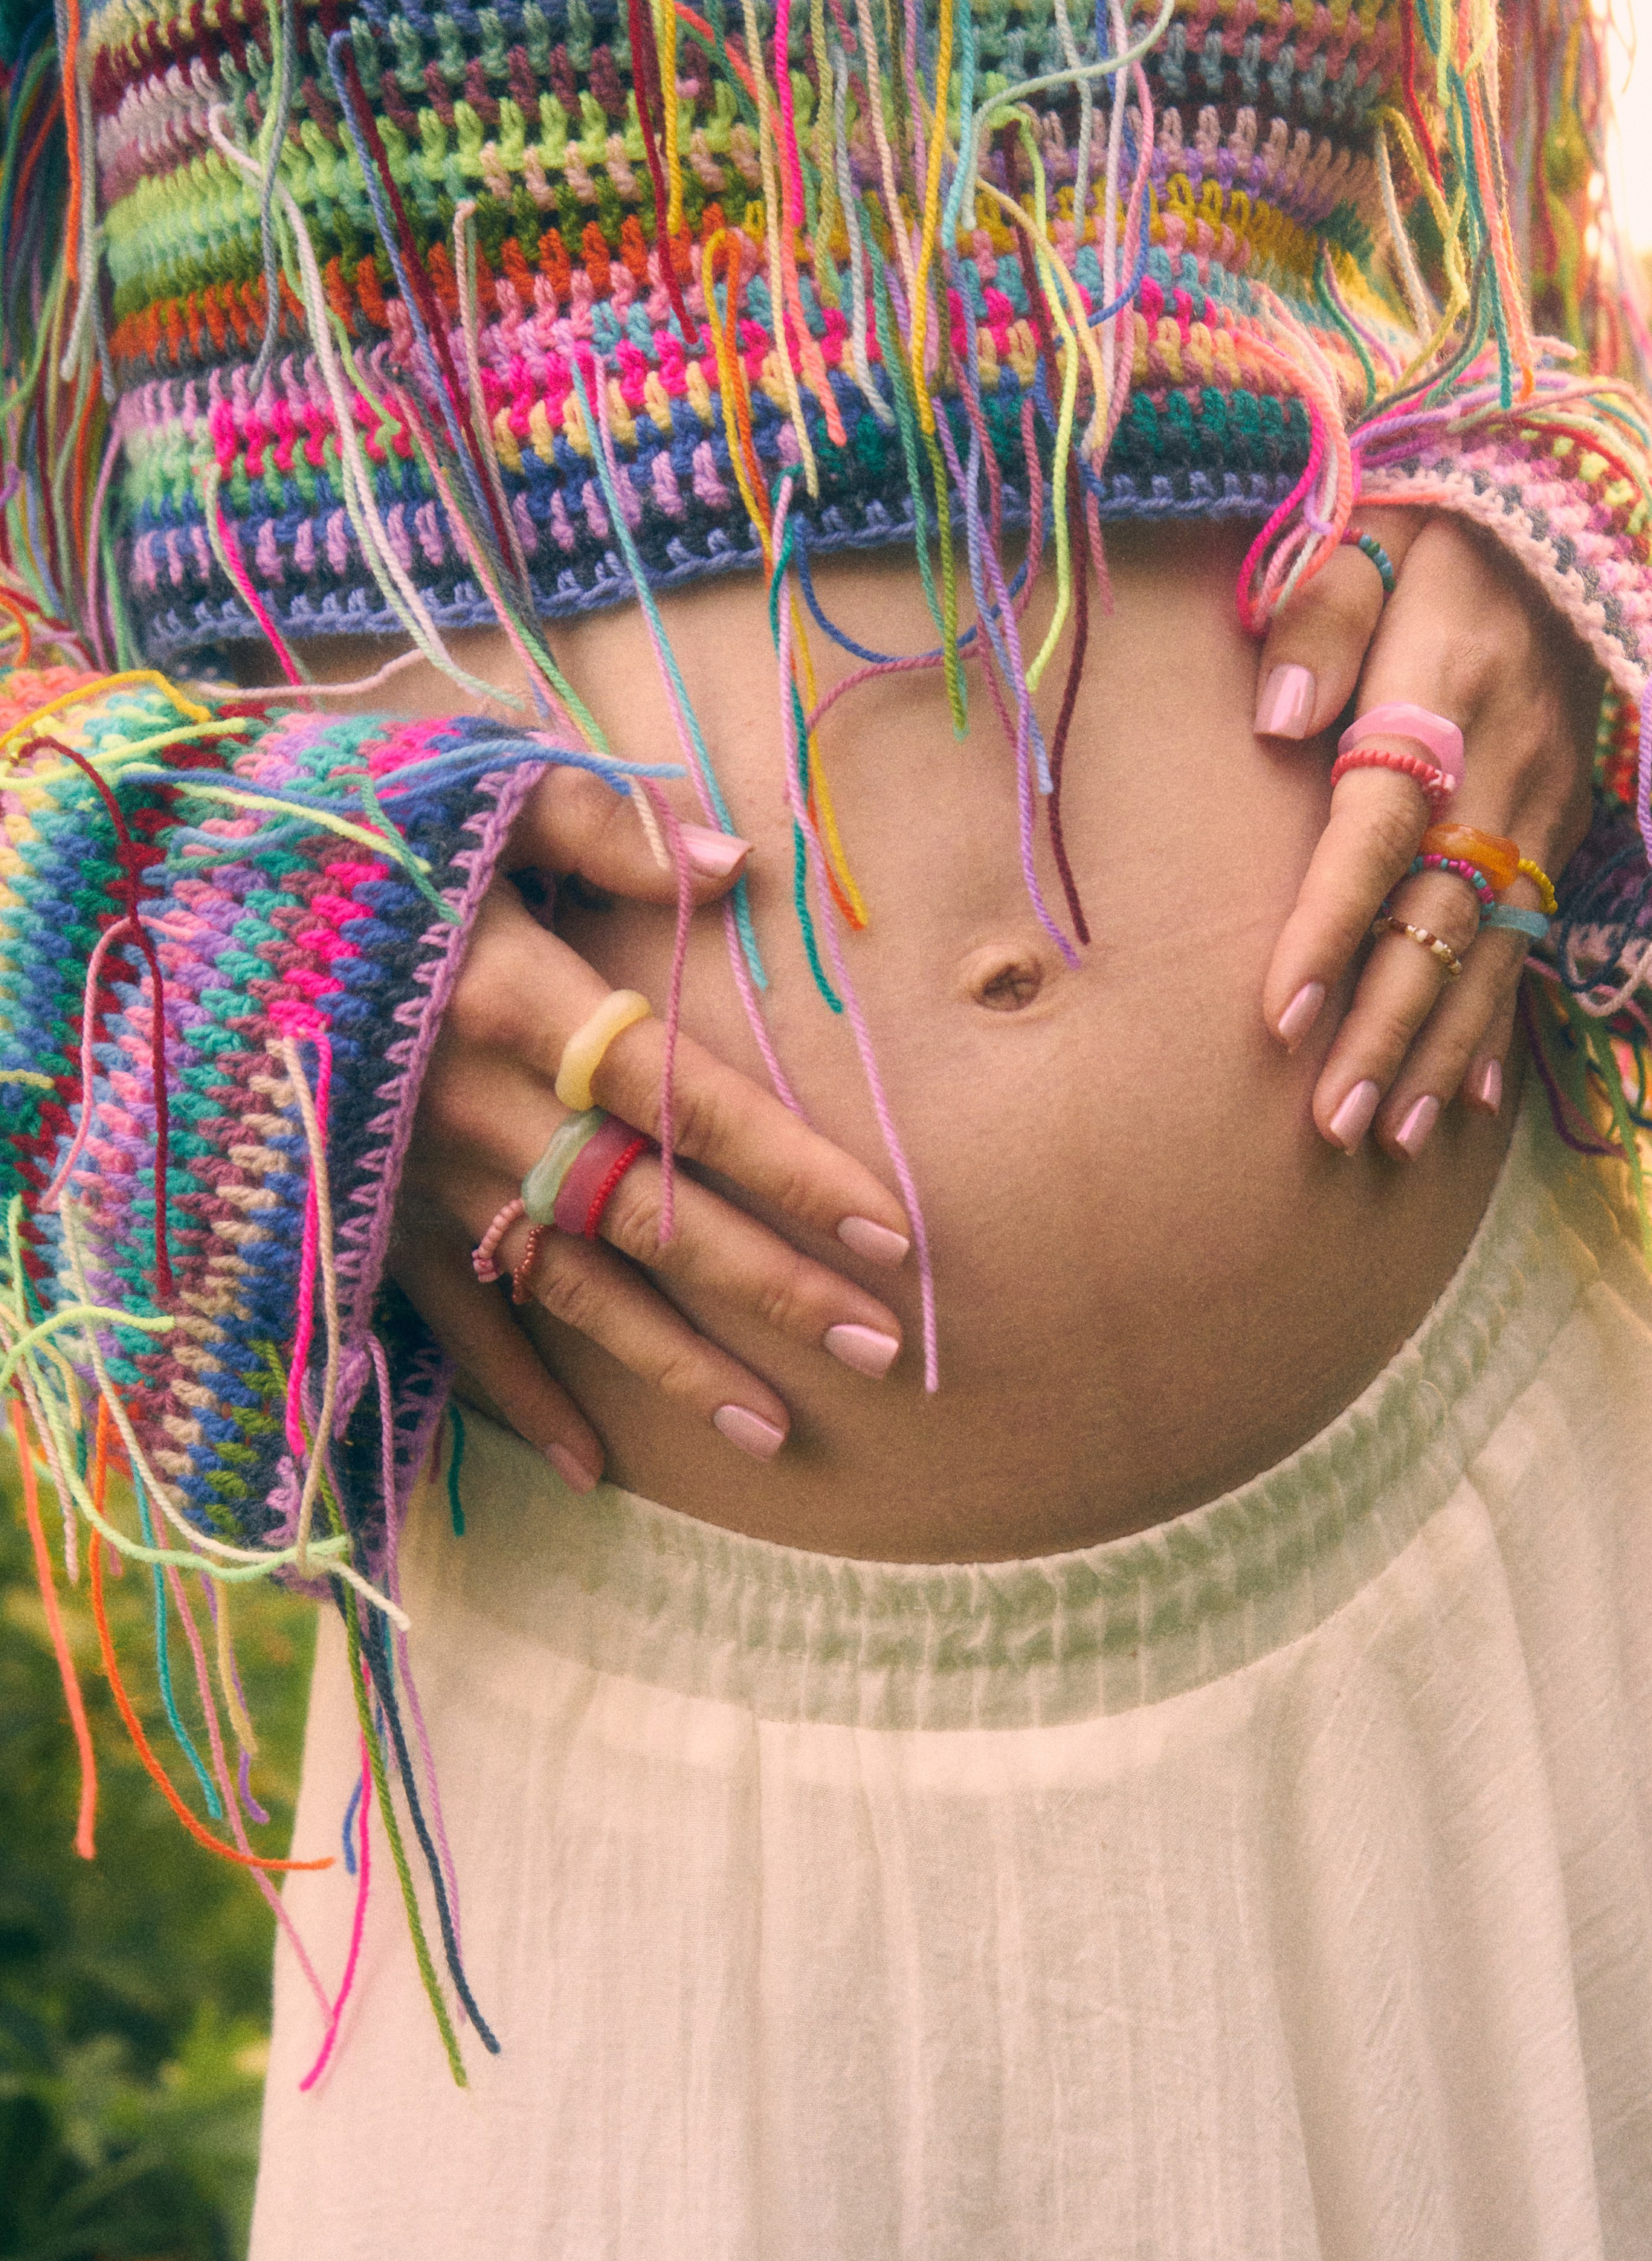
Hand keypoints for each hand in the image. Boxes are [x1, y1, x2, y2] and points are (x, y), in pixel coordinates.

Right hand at [388, 770, 914, 1489]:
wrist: (152, 896)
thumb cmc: (333, 835)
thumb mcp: (465, 795)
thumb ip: (600, 826)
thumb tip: (734, 864)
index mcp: (515, 999)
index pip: (687, 1101)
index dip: (792, 1170)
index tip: (890, 1231)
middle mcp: (477, 1109)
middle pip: (652, 1216)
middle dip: (771, 1287)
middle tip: (882, 1350)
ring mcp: (417, 1181)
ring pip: (572, 1290)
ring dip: (675, 1365)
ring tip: (776, 1429)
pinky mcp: (363, 1222)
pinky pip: (453, 1328)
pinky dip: (520, 1400)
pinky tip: (594, 1464)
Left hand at [1253, 510, 1602, 1156]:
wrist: (1559, 514)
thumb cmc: (1430, 533)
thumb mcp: (1368, 534)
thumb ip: (1317, 615)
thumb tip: (1274, 717)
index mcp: (1447, 692)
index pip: (1378, 831)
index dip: (1331, 926)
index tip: (1281, 1017)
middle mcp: (1507, 765)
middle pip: (1437, 920)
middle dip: (1386, 1029)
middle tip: (1335, 1123)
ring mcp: (1545, 806)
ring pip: (1490, 951)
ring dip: (1438, 1048)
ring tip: (1390, 1136)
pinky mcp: (1563, 827)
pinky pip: (1532, 942)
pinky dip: (1498, 1024)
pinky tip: (1466, 1099)